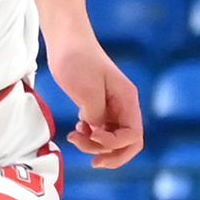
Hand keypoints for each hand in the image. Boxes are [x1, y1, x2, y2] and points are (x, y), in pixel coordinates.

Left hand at [48, 41, 144, 167]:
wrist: (65, 40)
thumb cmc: (76, 60)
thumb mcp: (86, 91)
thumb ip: (96, 116)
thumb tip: (98, 133)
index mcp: (127, 99)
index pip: (133, 135)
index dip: (115, 144)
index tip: (93, 135)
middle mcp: (123, 105)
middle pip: (127, 142)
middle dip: (110, 154)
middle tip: (91, 159)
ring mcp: (111, 107)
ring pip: (111, 139)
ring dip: (94, 146)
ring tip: (74, 136)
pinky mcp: (97, 106)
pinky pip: (100, 131)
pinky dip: (89, 137)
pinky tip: (76, 129)